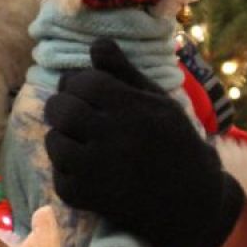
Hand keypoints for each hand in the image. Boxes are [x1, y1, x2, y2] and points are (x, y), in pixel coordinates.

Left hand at [44, 37, 244, 246]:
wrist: (192, 202)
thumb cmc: (175, 143)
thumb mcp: (159, 101)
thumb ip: (124, 72)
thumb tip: (96, 43)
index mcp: (133, 108)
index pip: (83, 82)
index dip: (76, 82)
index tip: (82, 90)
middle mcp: (114, 137)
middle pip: (61, 109)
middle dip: (61, 106)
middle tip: (71, 113)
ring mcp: (99, 170)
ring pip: (54, 142)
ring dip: (61, 139)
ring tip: (77, 142)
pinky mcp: (90, 198)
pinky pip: (59, 178)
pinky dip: (66, 173)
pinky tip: (84, 170)